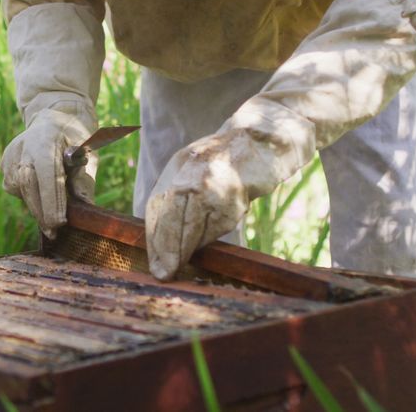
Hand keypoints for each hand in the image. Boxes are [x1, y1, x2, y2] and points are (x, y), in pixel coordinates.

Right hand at [1, 102, 96, 238]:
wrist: (54, 118)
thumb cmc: (76, 138)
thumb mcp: (89, 154)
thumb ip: (84, 179)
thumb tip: (85, 207)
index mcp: (46, 138)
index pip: (46, 172)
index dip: (51, 199)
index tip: (59, 222)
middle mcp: (23, 145)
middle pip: (27, 184)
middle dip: (41, 211)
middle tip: (53, 232)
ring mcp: (10, 154)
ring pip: (18, 189)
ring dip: (34, 206)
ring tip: (49, 217)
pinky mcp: (4, 163)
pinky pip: (13, 188)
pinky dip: (27, 197)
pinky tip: (39, 197)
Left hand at [146, 117, 313, 279]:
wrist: (260, 142)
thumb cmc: (222, 157)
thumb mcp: (190, 165)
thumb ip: (174, 192)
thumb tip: (158, 231)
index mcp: (178, 165)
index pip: (157, 208)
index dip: (155, 239)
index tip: (155, 262)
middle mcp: (193, 176)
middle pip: (172, 221)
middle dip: (167, 250)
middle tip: (163, 273)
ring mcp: (215, 189)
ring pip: (194, 229)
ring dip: (185, 250)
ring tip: (176, 267)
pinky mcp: (236, 201)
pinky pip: (217, 228)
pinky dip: (208, 238)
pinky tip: (202, 245)